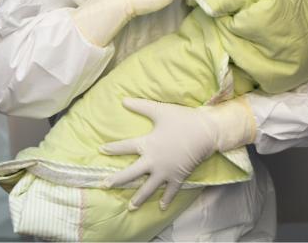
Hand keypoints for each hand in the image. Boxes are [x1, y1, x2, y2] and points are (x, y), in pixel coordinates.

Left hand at [99, 97, 255, 210]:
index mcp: (148, 144)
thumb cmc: (183, 119)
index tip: (101, 150)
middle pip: (130, 173)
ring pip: (148, 188)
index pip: (125, 147)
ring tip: (129, 207)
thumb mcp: (160, 110)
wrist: (206, 132)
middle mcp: (153, 161)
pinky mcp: (178, 177)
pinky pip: (171, 191)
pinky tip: (161, 208)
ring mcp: (165, 172)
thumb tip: (123, 100)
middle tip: (103, 186)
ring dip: (138, 198)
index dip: (112, 148)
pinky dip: (166, 200)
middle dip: (116, 180)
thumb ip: (141, 106)